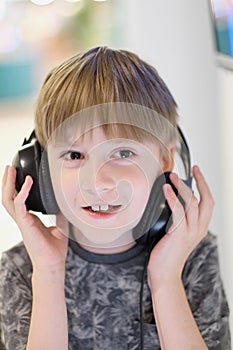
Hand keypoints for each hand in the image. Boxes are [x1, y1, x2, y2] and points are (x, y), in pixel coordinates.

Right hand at [2, 166, 67, 272]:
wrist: (53, 264)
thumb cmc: (54, 249)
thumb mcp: (60, 226)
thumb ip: (60, 215)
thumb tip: (66, 203)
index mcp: (29, 219)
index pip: (18, 200)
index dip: (16, 187)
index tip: (20, 174)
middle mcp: (23, 219)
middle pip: (8, 197)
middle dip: (7, 181)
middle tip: (9, 167)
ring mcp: (23, 222)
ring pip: (8, 200)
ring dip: (8, 184)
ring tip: (10, 170)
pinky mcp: (26, 225)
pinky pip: (20, 206)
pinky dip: (22, 193)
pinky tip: (28, 182)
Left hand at [147, 165, 213, 291]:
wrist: (164, 274)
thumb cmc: (167, 253)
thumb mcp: (176, 232)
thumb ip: (177, 218)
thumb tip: (168, 198)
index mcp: (200, 227)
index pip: (207, 202)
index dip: (203, 185)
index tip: (196, 172)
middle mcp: (199, 228)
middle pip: (205, 200)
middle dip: (200, 182)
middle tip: (192, 169)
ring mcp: (190, 232)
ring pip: (191, 203)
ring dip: (182, 187)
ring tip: (172, 176)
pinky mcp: (179, 234)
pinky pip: (178, 212)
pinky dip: (173, 198)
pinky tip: (167, 190)